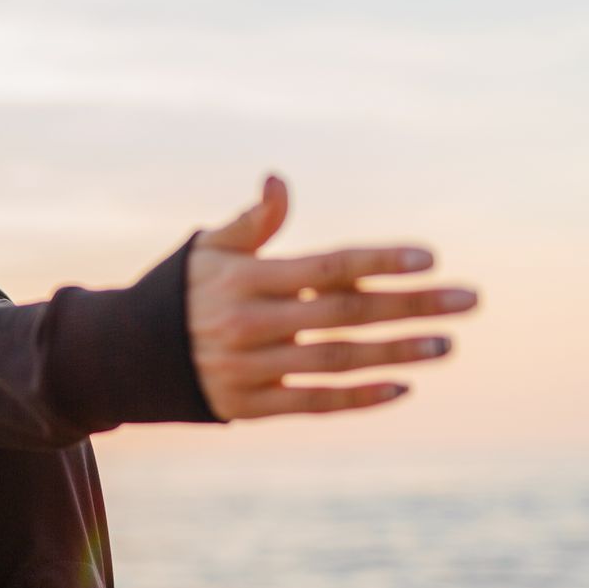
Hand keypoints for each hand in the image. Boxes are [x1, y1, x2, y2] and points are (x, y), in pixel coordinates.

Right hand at [186, 175, 478, 419]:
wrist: (121, 358)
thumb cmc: (179, 293)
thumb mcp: (207, 250)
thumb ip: (252, 222)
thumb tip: (280, 181)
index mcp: (241, 280)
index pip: (324, 267)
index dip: (379, 261)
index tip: (430, 258)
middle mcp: (245, 324)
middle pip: (343, 315)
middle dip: (410, 306)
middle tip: (467, 300)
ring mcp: (246, 369)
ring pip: (335, 361)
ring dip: (395, 352)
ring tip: (446, 344)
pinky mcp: (245, 406)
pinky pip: (311, 403)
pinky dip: (358, 397)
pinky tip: (402, 386)